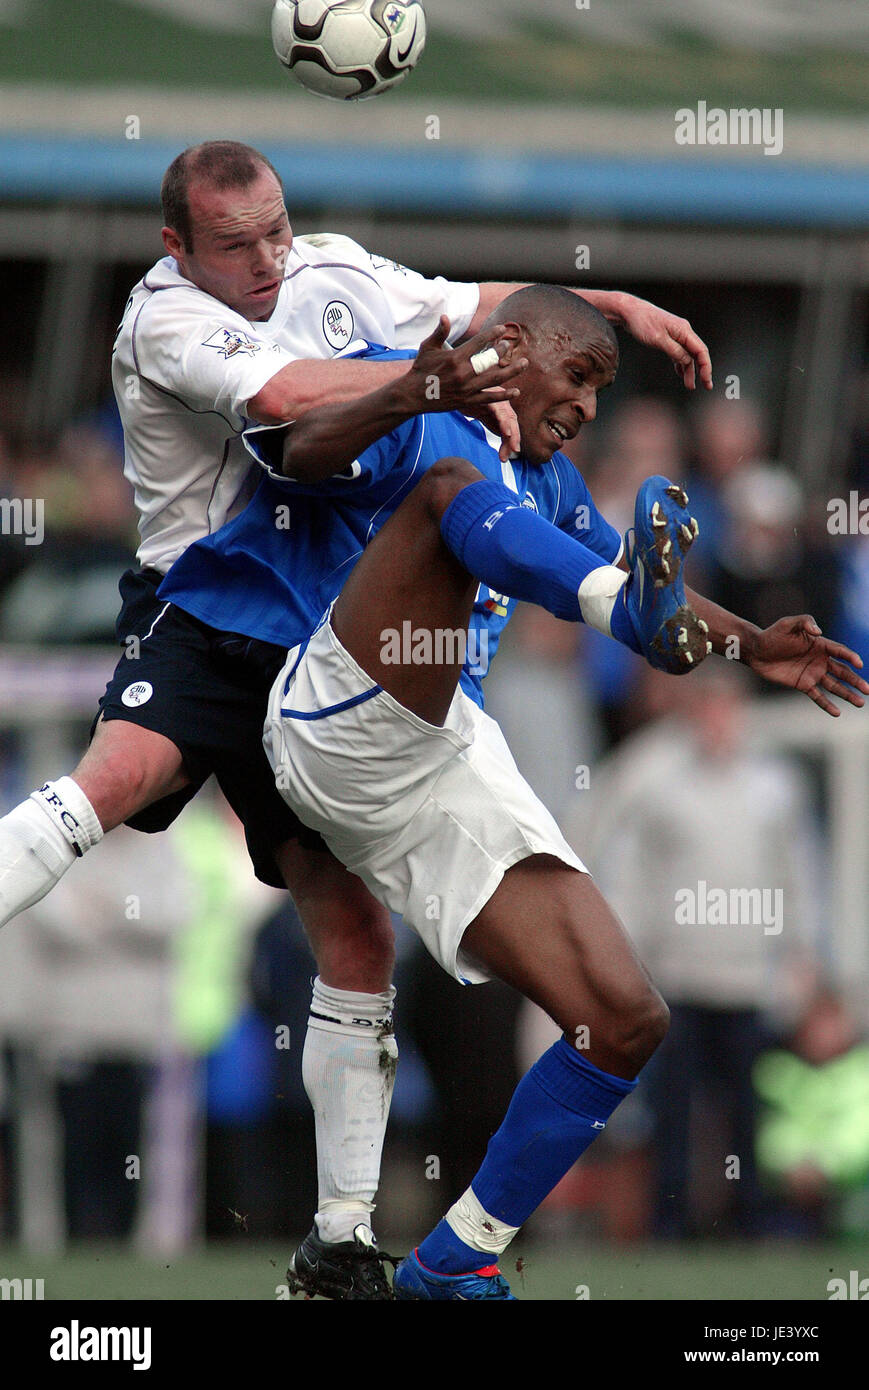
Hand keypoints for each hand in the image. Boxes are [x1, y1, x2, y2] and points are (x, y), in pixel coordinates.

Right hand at [405, 317, 526, 453]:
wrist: (413, 395)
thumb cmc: (421, 369)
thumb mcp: (428, 347)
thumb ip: (439, 332)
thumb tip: (445, 316)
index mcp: (455, 358)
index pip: (479, 343)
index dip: (493, 334)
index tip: (503, 329)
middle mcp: (463, 373)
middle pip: (490, 360)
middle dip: (503, 351)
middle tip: (510, 344)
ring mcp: (467, 389)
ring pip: (495, 379)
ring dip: (512, 371)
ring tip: (524, 363)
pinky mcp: (467, 401)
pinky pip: (489, 398)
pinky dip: (503, 396)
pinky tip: (516, 392)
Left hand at [612, 294, 712, 390]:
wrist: (630, 312)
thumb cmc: (642, 322)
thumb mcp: (658, 339)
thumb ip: (675, 351)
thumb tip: (687, 361)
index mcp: (684, 330)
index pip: (701, 350)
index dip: (706, 367)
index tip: (706, 380)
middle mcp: (683, 332)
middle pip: (697, 354)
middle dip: (701, 371)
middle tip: (705, 386)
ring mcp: (677, 335)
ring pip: (688, 355)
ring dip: (689, 370)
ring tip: (690, 385)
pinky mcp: (669, 338)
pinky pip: (679, 353)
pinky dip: (680, 364)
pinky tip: (681, 374)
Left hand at [747, 615, 868, 715]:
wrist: (756, 650)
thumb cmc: (773, 635)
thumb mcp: (788, 624)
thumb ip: (805, 622)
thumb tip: (819, 632)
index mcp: (820, 645)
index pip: (840, 651)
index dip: (850, 657)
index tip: (859, 664)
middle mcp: (820, 660)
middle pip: (842, 672)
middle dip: (856, 681)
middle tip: (868, 690)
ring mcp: (812, 673)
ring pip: (834, 686)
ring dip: (847, 694)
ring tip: (861, 702)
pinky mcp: (803, 684)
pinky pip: (817, 696)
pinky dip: (827, 704)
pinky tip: (837, 713)